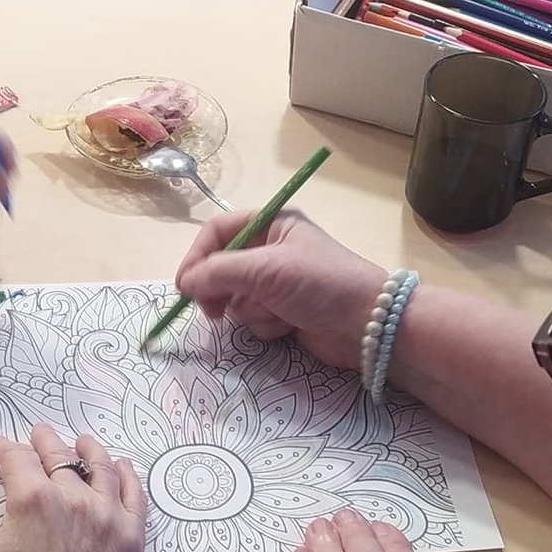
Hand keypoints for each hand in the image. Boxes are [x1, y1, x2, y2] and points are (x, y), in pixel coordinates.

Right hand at [0, 424, 145, 551]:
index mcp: (30, 497)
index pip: (15, 458)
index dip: (3, 448)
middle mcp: (72, 496)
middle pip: (59, 456)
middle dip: (44, 441)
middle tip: (39, 433)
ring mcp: (107, 514)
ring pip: (99, 468)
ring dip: (88, 450)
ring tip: (83, 441)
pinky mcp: (131, 536)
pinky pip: (133, 494)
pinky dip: (126, 475)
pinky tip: (122, 467)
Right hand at [174, 210, 388, 368]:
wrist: (367, 325)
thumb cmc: (320, 284)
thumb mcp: (266, 270)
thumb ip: (219, 273)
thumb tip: (185, 284)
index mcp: (272, 224)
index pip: (218, 232)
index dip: (197, 257)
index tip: (184, 286)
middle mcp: (272, 250)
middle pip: (222, 268)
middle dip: (221, 291)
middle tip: (215, 312)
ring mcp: (278, 283)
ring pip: (236, 298)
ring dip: (251, 311)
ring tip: (276, 314)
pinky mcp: (284, 312)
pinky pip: (254, 318)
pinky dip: (265, 325)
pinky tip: (288, 326)